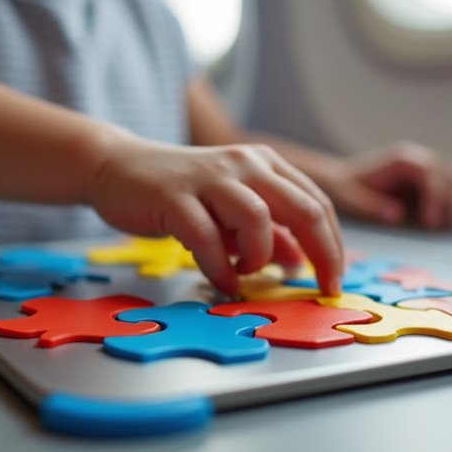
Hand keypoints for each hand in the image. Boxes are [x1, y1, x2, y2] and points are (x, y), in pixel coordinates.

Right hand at [84, 138, 343, 295]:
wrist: (118, 167)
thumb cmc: (180, 194)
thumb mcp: (232, 212)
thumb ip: (267, 233)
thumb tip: (300, 261)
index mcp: (264, 164)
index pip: (317, 203)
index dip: (333, 245)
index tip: (333, 280)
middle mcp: (244, 164)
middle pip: (303, 208)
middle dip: (322, 253)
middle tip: (321, 287)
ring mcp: (209, 177)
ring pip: (257, 217)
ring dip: (259, 256)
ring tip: (245, 272)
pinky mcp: (173, 196)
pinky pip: (206, 237)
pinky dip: (220, 266)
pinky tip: (221, 281)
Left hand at [320, 141, 451, 229]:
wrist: (341, 181)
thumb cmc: (346, 190)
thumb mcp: (352, 199)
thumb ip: (372, 207)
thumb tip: (396, 215)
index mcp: (402, 160)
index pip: (432, 173)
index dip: (437, 198)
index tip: (432, 223)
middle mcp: (418, 158)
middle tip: (442, 227)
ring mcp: (425, 167)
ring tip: (447, 226)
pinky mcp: (428, 179)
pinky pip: (451, 186)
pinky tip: (444, 221)